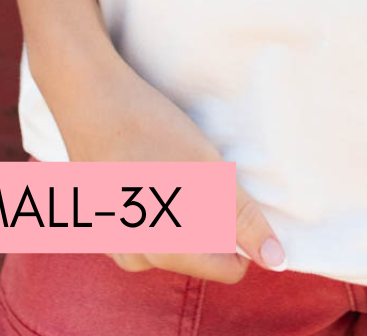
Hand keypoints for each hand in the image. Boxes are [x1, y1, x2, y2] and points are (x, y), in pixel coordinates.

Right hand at [33, 39, 287, 280]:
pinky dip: (160, 205)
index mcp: (164, 251)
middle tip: (196, 172)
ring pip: (175, 239)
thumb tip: (276, 259)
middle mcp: (135, 259)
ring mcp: (114, 244)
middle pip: (201, 253)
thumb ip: (242, 219)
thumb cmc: (151, 131)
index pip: (230, 268)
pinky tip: (152, 170)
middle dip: (211, 220)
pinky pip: (149, 228)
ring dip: (185, 211)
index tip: (232, 193)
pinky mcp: (103, 225)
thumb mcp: (208, 170)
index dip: (243, 234)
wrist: (90, 98)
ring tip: (172, 167)